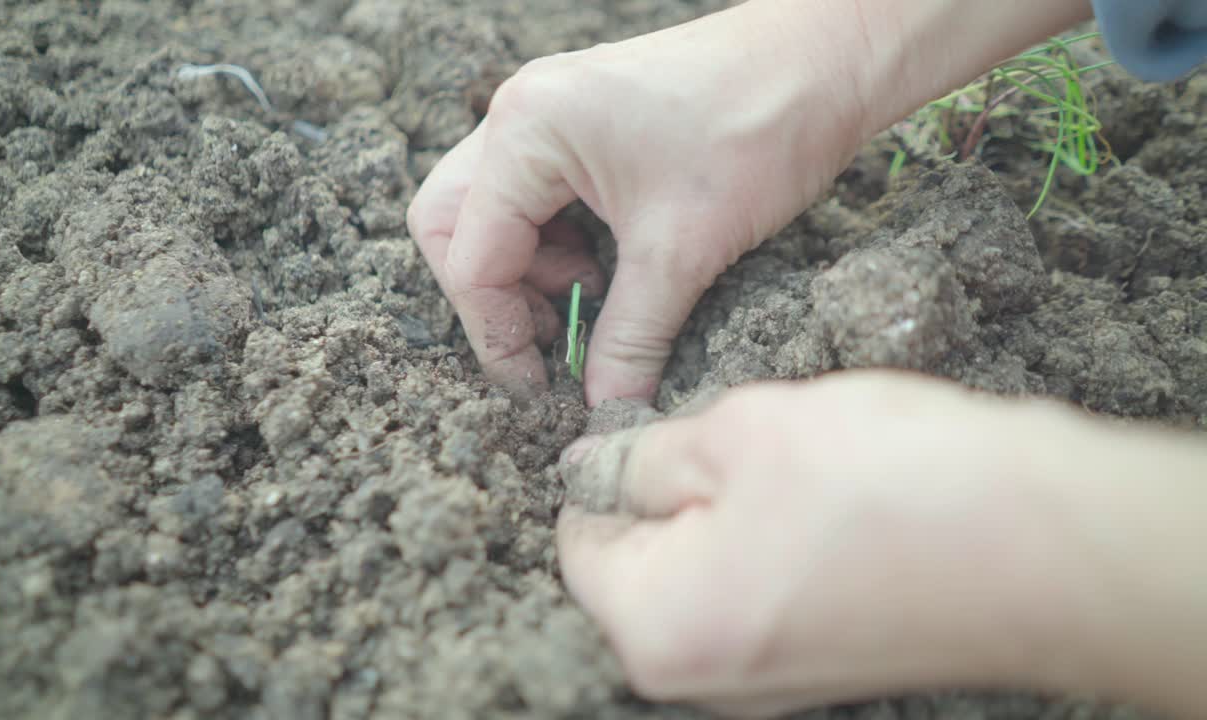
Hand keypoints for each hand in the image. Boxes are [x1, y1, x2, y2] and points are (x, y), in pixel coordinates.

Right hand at [407, 3, 869, 403]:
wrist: (825, 61)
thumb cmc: (756, 128)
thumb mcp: (682, 252)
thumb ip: (629, 337)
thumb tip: (603, 409)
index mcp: (526, 133)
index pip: (471, 257)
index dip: (499, 335)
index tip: (539, 388)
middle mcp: (519, 115)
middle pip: (454, 227)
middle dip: (496, 296)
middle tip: (554, 340)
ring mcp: (548, 114)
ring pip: (495, 214)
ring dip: (533, 272)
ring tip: (600, 301)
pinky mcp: (581, 124)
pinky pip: (538, 198)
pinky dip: (561, 246)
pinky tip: (614, 269)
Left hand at [557, 371, 1130, 716]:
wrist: (1052, 548)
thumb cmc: (890, 487)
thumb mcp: (735, 435)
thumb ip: (641, 458)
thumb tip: (590, 467)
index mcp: (659, 631)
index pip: (580, 543)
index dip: (606, 470)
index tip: (654, 426)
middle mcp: (703, 678)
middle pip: (643, 563)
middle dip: (676, 490)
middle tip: (743, 440)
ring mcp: (767, 680)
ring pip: (707, 569)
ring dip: (733, 508)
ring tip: (801, 467)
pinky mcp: (821, 661)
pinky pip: (762, 588)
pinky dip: (778, 538)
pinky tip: (833, 500)